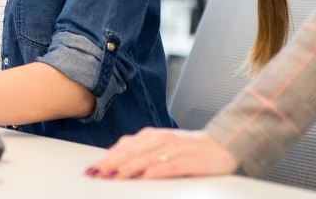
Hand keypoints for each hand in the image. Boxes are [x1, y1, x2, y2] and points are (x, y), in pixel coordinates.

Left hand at [85, 129, 238, 179]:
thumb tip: (118, 159)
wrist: (222, 144)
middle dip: (111, 164)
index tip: (93, 168)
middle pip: (131, 152)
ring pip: (145, 159)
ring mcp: (174, 149)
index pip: (125, 146)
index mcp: (153, 135)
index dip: (107, 157)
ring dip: (126, 168)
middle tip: (95, 174)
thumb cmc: (190, 147)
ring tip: (111, 177)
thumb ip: (143, 150)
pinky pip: (167, 167)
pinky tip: (142, 178)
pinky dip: (153, 172)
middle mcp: (160, 139)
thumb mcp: (163, 145)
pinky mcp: (187, 160)